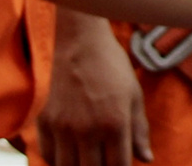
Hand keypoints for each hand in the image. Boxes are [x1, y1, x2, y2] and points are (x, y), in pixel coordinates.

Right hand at [35, 12, 150, 165]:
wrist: (79, 39)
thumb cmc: (111, 64)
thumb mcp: (133, 95)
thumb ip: (140, 130)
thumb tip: (146, 158)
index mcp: (114, 123)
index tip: (120, 164)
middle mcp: (87, 129)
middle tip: (104, 159)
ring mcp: (63, 126)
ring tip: (87, 159)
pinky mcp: (45, 120)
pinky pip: (48, 155)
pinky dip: (58, 161)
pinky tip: (69, 155)